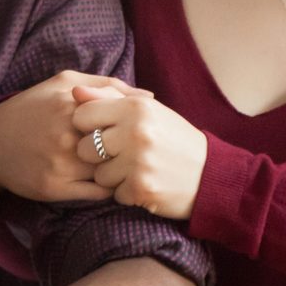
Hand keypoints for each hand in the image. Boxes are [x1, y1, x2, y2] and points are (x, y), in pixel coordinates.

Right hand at [0, 71, 149, 200]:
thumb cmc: (33, 107)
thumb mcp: (65, 82)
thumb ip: (106, 85)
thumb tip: (148, 96)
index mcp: (73, 104)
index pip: (124, 116)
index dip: (137, 125)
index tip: (142, 129)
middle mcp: (67, 135)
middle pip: (120, 146)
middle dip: (134, 150)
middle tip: (142, 152)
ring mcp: (61, 164)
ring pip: (112, 172)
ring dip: (123, 171)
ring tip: (128, 167)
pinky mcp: (55, 188)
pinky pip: (98, 193)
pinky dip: (110, 188)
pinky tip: (110, 180)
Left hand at [71, 87, 207, 217]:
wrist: (209, 173)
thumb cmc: (173, 138)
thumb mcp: (147, 110)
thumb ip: (109, 97)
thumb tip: (75, 91)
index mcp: (136, 107)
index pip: (83, 114)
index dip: (87, 126)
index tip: (102, 131)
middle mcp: (136, 132)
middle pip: (84, 147)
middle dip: (96, 155)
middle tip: (118, 154)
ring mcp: (138, 162)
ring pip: (98, 175)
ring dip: (112, 176)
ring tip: (134, 169)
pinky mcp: (141, 188)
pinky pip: (114, 194)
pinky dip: (126, 192)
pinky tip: (143, 183)